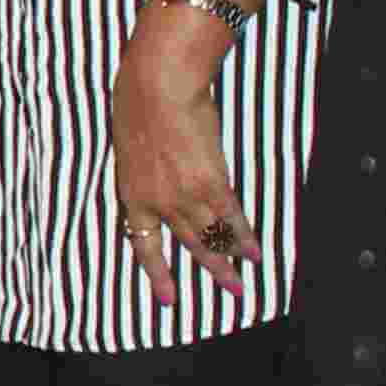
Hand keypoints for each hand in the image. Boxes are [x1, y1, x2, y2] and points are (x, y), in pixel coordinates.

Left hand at [104, 10, 250, 293]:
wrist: (157, 87)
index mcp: (132, 195)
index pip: (143, 244)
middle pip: (187, 246)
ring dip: (229, 263)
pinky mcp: (211, 183)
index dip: (157, 273)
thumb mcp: (130, 146)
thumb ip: (146, 170)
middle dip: (210, 272)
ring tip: (243, 285)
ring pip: (211, 239)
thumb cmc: (137, 104)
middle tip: (230, 294)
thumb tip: (160, 176)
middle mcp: (158, 203)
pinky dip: (244, 236)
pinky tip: (255, 252)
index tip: (168, 299)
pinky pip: (231, 218)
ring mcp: (185, 196)